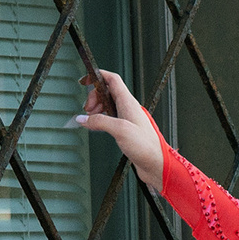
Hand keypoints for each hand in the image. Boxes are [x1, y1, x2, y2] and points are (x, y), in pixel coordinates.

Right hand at [71, 69, 163, 190]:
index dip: (98, 76)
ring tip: (89, 119)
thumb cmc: (145, 146)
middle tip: (87, 110)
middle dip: (93, 97)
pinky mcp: (125, 129)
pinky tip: (95, 126)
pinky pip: (109, 118)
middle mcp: (128, 108)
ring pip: (107, 105)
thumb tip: (82, 119)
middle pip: (106, 92)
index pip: (112, 79)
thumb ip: (99, 122)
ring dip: (96, 109)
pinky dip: (100, 119)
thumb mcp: (119, 130)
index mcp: (128, 102)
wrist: (155, 163)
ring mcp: (126, 118)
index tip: (84, 80)